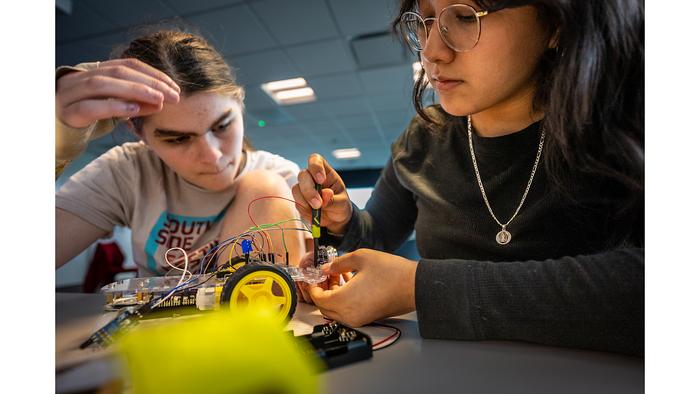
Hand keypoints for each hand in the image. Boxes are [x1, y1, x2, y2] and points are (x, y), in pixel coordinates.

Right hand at [56, 58, 180, 128]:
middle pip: (118, 72)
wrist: (54, 131)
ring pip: (103, 85)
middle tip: (173, 96)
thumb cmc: (88, 115)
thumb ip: (134, 102)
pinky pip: (90, 106)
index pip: (128, 65)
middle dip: (149, 83)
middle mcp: (82, 78)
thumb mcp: (114, 106)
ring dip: (135, 91)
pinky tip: (133, 109)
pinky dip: (113, 106)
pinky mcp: (67, 112)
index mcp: (94, 71)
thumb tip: (162, 103)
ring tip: (159, 100)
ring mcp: (71, 94)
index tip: (174, 87)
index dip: (153, 74)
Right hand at [292, 154, 352, 234]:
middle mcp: (312, 178)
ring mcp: (303, 188)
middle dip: (309, 190)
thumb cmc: (340, 205)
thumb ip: (334, 199)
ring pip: (296, 189)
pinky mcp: (299, 200)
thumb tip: (326, 194)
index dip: (315, 167)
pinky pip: (297, 203)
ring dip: (305, 201)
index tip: (320, 180)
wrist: (335, 219)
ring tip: (317, 210)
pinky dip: (305, 210)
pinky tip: (314, 214)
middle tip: (318, 204)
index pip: (315, 160)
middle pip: (303, 175)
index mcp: (325, 172)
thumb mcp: (342, 203)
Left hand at [305, 249, 417, 326]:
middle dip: (323, 290)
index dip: (313, 285)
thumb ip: (338, 263)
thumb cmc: (392, 272)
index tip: (315, 275)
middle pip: (324, 307)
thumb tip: (326, 268)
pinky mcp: (367, 319)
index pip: (317, 297)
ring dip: (333, 294)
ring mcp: (358, 319)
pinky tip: (351, 283)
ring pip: (335, 311)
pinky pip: (347, 312)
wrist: (415, 286)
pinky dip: (343, 300)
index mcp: (344, 301)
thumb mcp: (361, 257)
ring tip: (341, 275)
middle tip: (327, 274)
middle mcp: (349, 315)